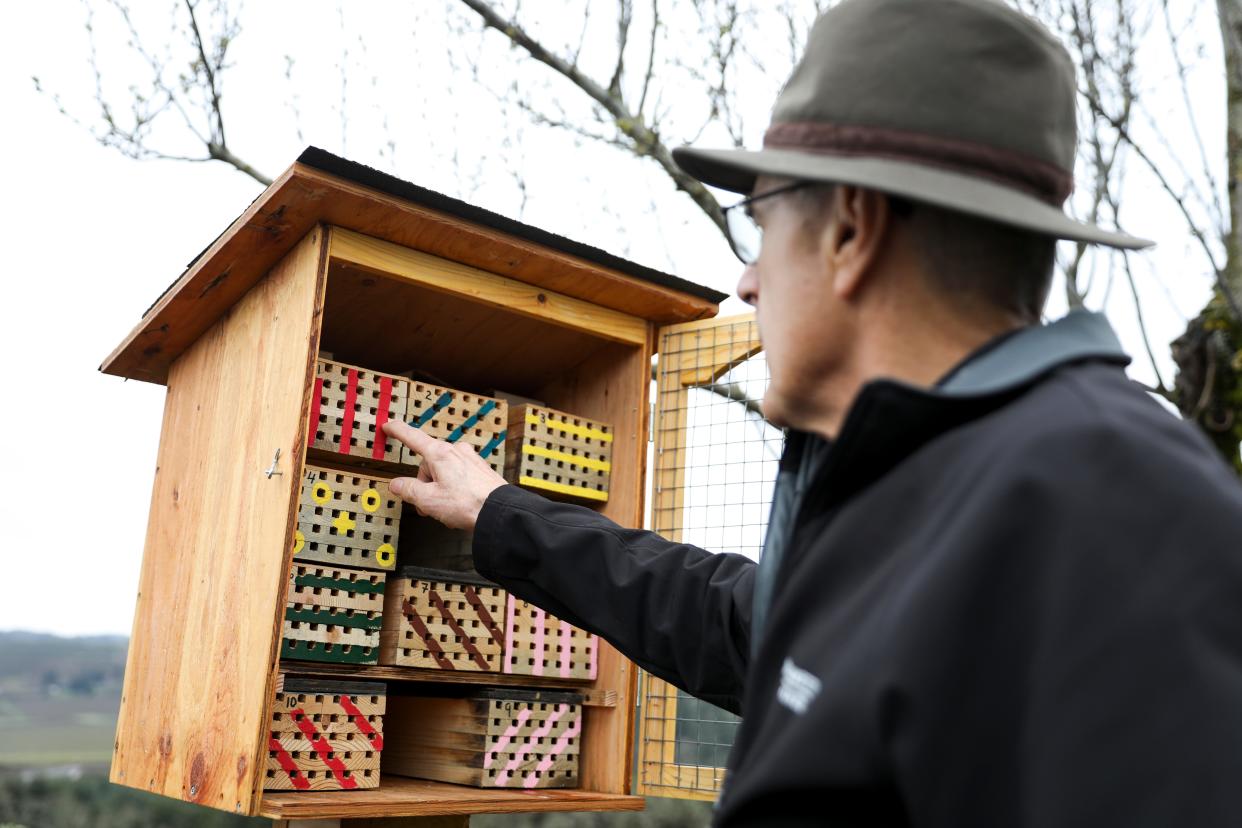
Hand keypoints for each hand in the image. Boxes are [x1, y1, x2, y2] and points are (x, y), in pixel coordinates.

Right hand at [380, 420, 506, 530]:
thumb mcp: (429, 500)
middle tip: (426, 506)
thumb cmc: (468, 503)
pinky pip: (458, 477)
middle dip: (424, 485)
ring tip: (446, 510)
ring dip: (438, 490)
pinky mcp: (480, 470)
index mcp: (440, 454)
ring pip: (443, 472)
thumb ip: (409, 490)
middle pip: (428, 464)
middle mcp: (456, 452)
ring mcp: (470, 460)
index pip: (413, 437)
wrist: (500, 511)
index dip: (398, 431)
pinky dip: (453, 491)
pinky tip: (459, 507)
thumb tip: (397, 484)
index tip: (388, 425)